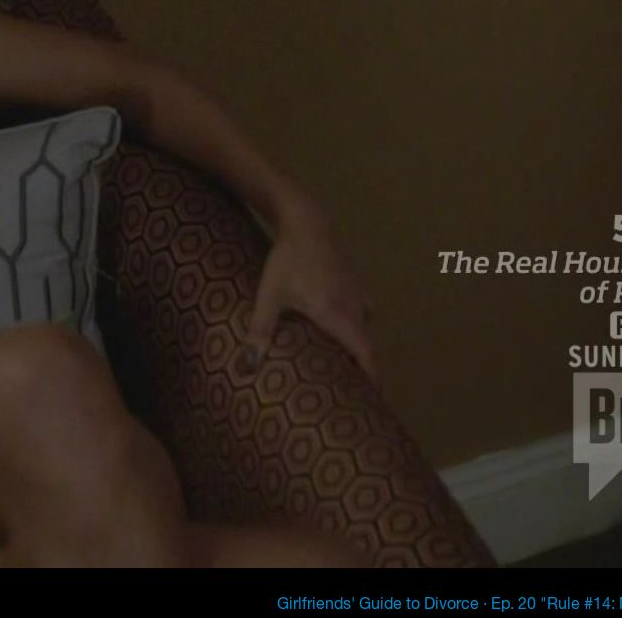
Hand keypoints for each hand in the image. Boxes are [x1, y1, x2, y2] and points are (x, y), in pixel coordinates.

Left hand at [242, 201, 379, 386]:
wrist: (306, 220)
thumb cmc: (287, 259)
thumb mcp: (270, 295)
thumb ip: (260, 331)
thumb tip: (246, 366)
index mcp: (338, 315)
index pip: (366, 354)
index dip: (373, 379)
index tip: (375, 401)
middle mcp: (354, 307)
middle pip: (367, 346)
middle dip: (364, 369)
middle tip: (355, 392)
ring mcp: (358, 293)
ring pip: (364, 329)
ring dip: (358, 347)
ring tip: (344, 366)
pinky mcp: (355, 282)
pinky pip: (362, 313)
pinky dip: (355, 327)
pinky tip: (339, 330)